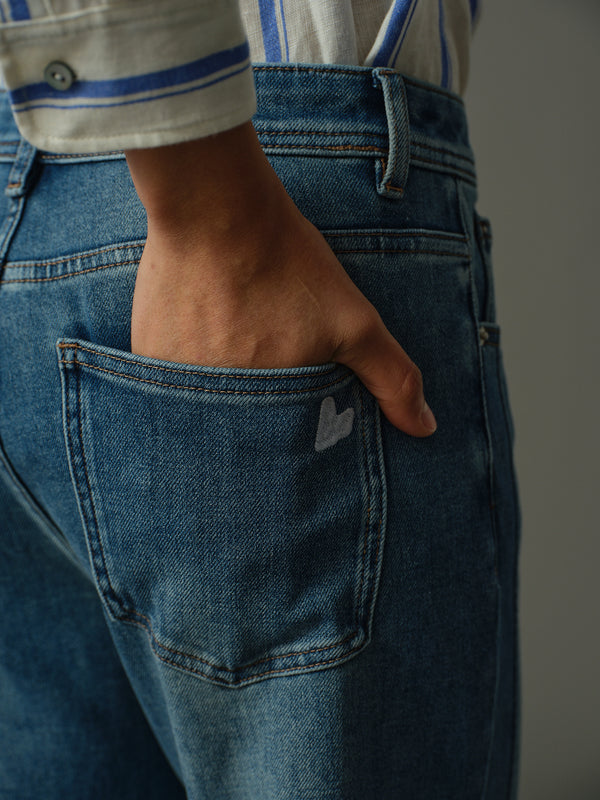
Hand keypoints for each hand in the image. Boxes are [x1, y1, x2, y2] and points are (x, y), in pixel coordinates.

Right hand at [126, 123, 436, 436]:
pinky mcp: (144, 353)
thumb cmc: (287, 263)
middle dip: (250, 413)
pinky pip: (168, 381)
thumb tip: (425, 429)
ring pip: (200, 406)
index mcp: (260, 409)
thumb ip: (391, 378)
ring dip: (216, 391)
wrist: (217, 209)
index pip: (272, 451)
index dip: (286, 436)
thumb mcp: (355, 321)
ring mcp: (170, 382)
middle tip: (257, 364)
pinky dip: (187, 368)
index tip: (287, 411)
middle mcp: (209, 407)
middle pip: (233, 430)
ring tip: (231, 345)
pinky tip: (203, 333)